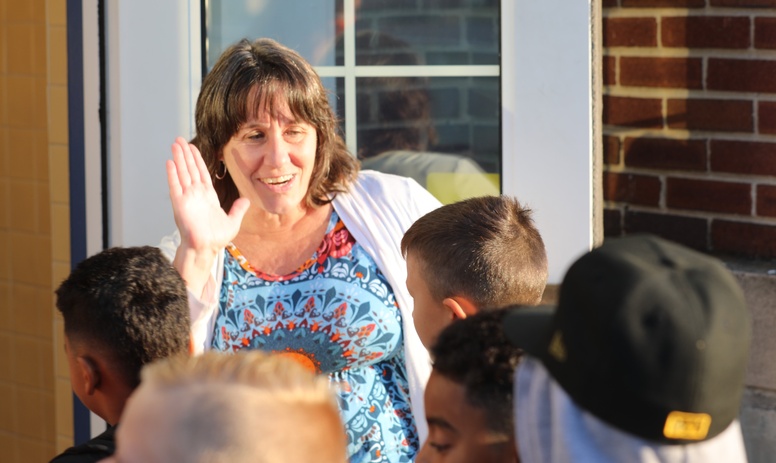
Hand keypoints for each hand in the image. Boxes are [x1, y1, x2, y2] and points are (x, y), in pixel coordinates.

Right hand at [166, 137, 249, 252]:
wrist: (206, 248)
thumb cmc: (216, 238)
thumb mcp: (233, 221)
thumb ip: (238, 209)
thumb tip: (246, 200)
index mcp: (208, 196)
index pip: (202, 172)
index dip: (197, 159)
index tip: (192, 147)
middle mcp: (196, 194)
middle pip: (190, 169)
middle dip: (185, 154)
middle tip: (179, 139)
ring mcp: (187, 198)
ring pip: (182, 173)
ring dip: (178, 158)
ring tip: (175, 144)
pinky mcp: (180, 204)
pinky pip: (175, 186)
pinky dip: (172, 174)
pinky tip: (170, 162)